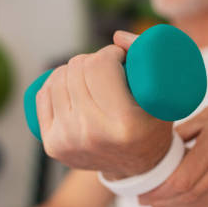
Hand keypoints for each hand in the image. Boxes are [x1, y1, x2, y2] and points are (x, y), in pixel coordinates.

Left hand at [36, 43, 171, 179]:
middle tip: (106, 68)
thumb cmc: (152, 126)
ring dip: (73, 69)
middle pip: (77, 69)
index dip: (110, 53)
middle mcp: (92, 134)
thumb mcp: (163, 96)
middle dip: (92, 60)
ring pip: (58, 78)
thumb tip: (116, 36)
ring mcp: (68, 141)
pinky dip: (55, 82)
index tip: (119, 58)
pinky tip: (70, 84)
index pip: (100, 66)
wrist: (135, 170)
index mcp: (124, 123)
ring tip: (90, 77)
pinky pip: (43, 95)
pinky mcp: (52, 145)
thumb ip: (149, 57)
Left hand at [138, 70, 207, 206]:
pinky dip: (199, 203)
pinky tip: (186, 201)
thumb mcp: (206, 113)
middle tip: (145, 202)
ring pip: (206, 200)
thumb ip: (184, 135)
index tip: (142, 193)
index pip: (182, 181)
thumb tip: (161, 153)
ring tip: (160, 206)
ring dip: (181, 206)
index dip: (160, 192)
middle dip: (165, 202)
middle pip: (191, 195)